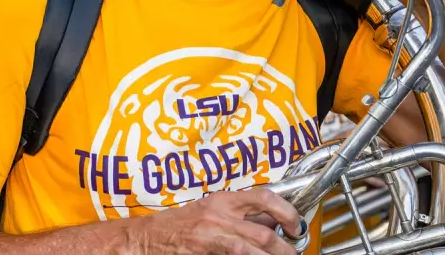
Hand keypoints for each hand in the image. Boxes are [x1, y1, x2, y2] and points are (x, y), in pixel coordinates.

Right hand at [135, 189, 301, 254]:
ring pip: (252, 249)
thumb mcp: (210, 211)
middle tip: (294, 252)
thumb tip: (271, 222)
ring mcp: (211, 235)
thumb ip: (239, 216)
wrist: (148, 236)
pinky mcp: (203, 251)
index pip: (263, 196)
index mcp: (223, 199)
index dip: (286, 210)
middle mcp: (218, 215)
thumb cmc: (179, 224)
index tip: (296, 224)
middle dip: (285, 247)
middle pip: (263, 231)